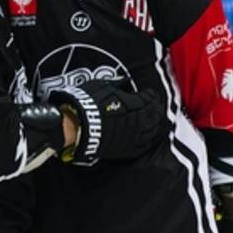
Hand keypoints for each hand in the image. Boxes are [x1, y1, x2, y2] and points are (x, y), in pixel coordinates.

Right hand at [49, 79, 165, 164]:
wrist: (76, 125)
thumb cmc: (87, 103)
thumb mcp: (102, 86)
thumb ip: (118, 85)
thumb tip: (125, 83)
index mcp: (132, 104)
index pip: (149, 99)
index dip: (151, 95)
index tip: (150, 93)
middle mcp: (136, 121)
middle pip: (154, 115)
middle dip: (156, 109)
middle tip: (156, 106)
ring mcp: (132, 137)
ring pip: (151, 131)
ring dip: (155, 124)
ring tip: (155, 120)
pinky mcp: (126, 149)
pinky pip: (143, 146)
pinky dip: (149, 140)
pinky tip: (149, 137)